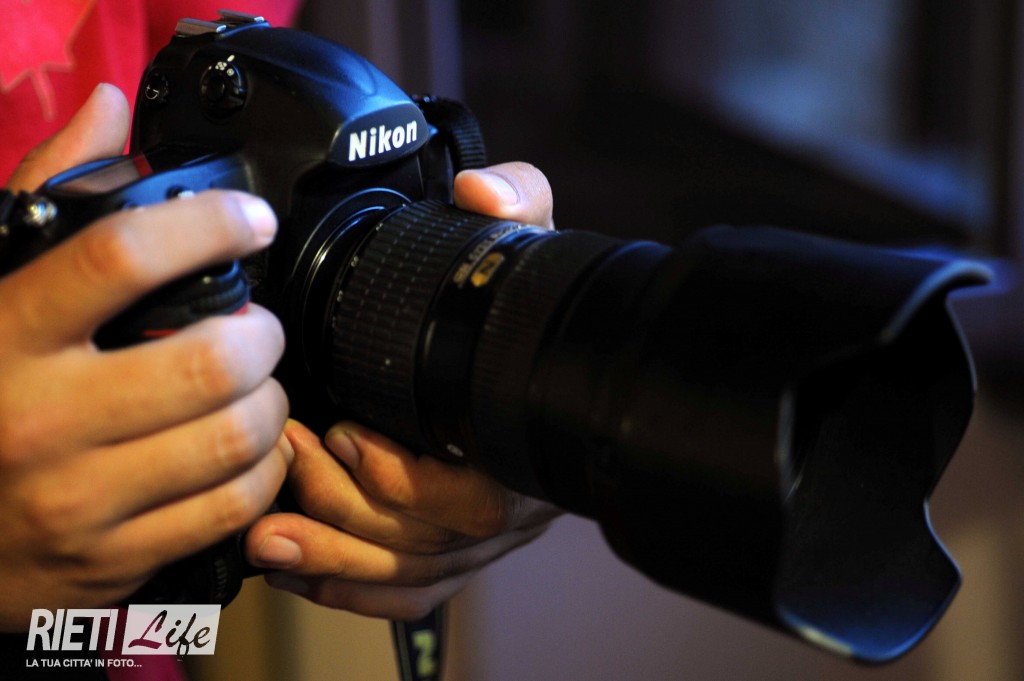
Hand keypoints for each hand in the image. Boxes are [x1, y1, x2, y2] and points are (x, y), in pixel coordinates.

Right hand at [0, 84, 291, 629]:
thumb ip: (46, 198)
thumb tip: (107, 110)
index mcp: (2, 335)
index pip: (121, 257)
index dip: (208, 225)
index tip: (249, 220)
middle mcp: (38, 418)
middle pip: (210, 360)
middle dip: (261, 333)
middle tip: (254, 326)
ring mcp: (77, 498)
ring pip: (235, 436)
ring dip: (271, 401)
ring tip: (254, 385)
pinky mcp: (113, 560)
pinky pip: (233, 506)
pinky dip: (266, 469)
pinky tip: (250, 448)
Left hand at [245, 162, 561, 619]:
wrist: (550, 363)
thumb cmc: (534, 317)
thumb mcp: (533, 249)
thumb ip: (518, 202)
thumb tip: (480, 193)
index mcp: (527, 441)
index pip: (480, 497)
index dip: (408, 482)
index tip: (346, 434)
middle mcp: (512, 500)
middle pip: (430, 542)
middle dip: (348, 512)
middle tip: (288, 459)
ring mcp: (484, 532)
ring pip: (413, 572)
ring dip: (336, 559)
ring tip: (266, 536)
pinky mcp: (458, 547)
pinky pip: (412, 591)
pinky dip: (356, 590)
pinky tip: (301, 574)